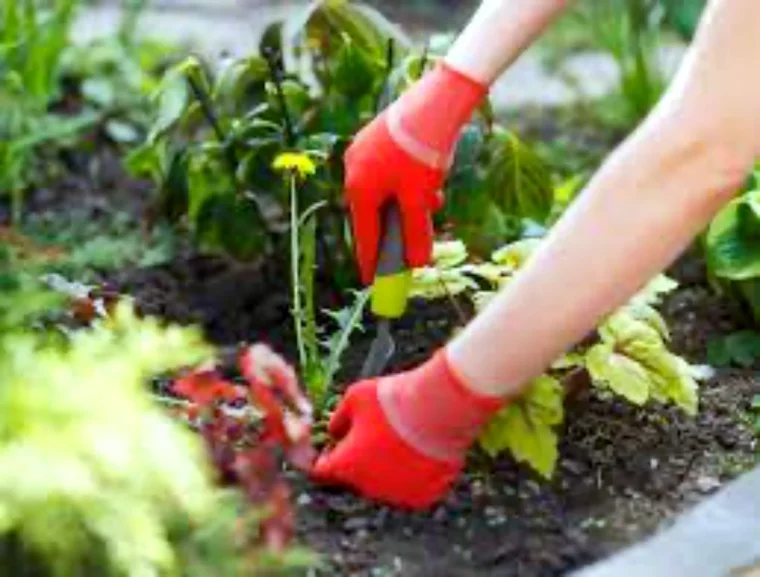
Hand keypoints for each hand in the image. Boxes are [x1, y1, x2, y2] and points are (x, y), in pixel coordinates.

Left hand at [310, 351, 502, 509]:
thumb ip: (338, 418)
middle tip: (381, 432)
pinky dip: (415, 474)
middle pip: (357, 477)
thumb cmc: (393, 400)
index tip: (343, 439)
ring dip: (389, 468)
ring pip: (386, 484)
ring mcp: (397, 495)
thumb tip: (333, 431)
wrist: (437, 408)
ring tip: (405, 437)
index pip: (323, 470)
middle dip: (362, 459)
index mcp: (345, 466)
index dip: (329, 453)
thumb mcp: (355, 397)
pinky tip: (422, 451)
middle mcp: (368, 487)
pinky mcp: (424, 496)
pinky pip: (413, 488)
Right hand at [344, 62, 486, 283]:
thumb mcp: (420, 198)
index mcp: (359, 188)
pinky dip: (407, 184)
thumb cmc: (423, 152)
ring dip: (408, 204)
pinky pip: (389, 172)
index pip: (364, 234)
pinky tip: (430, 182)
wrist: (437, 100)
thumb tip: (417, 263)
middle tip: (411, 243)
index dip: (371, 259)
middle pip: (374, 212)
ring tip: (433, 202)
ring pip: (385, 191)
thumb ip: (416, 232)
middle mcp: (354, 169)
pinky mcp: (377, 138)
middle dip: (397, 227)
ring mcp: (364, 151)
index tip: (373, 279)